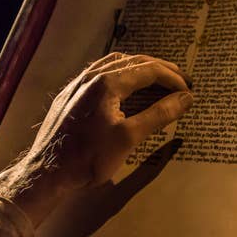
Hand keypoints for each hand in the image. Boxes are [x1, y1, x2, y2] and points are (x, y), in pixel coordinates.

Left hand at [0, 52, 192, 225]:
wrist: (46, 173)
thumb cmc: (88, 158)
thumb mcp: (129, 138)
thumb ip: (160, 115)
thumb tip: (186, 99)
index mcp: (107, 83)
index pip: (148, 70)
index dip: (173, 78)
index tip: (189, 90)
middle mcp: (91, 77)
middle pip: (134, 62)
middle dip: (161, 70)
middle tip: (182, 80)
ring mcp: (78, 84)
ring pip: (115, 64)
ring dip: (140, 68)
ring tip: (158, 78)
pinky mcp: (70, 95)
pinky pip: (100, 73)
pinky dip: (122, 73)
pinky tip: (125, 85)